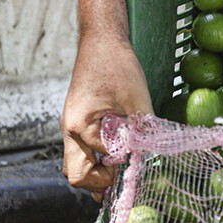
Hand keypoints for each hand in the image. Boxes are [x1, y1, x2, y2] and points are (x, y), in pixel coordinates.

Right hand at [60, 33, 152, 200]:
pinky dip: (97, 157)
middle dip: (100, 181)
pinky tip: (117, 152)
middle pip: (76, 174)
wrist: (102, 41)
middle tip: (123, 177)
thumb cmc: (116, 64)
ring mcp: (71, 126)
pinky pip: (82, 150)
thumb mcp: (137, 97)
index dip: (123, 164)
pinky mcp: (78, 121)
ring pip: (77, 164)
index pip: (102, 160)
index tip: (141, 161)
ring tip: (122, 168)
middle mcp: (70, 129)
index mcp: (80, 125)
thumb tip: (151, 152)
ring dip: (97, 171)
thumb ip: (143, 127)